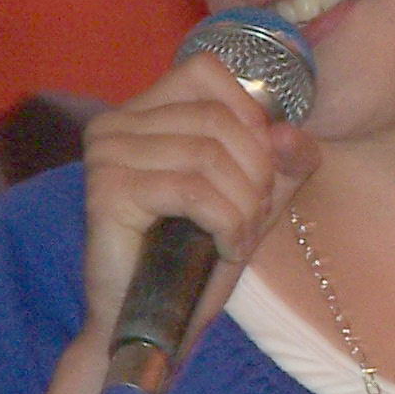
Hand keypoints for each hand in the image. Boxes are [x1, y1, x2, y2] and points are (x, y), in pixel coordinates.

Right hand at [77, 49, 318, 352]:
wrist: (151, 323)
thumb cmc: (195, 257)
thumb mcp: (256, 197)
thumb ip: (283, 159)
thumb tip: (288, 133)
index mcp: (142, 111)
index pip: (207, 70)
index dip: (250, 116)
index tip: (260, 170)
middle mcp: (114, 124)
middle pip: (217, 119)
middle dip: (257, 173)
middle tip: (255, 219)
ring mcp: (106, 156)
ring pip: (209, 154)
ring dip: (245, 205)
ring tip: (240, 238)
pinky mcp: (107, 193)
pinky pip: (192, 190)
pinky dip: (226, 223)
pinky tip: (225, 249)